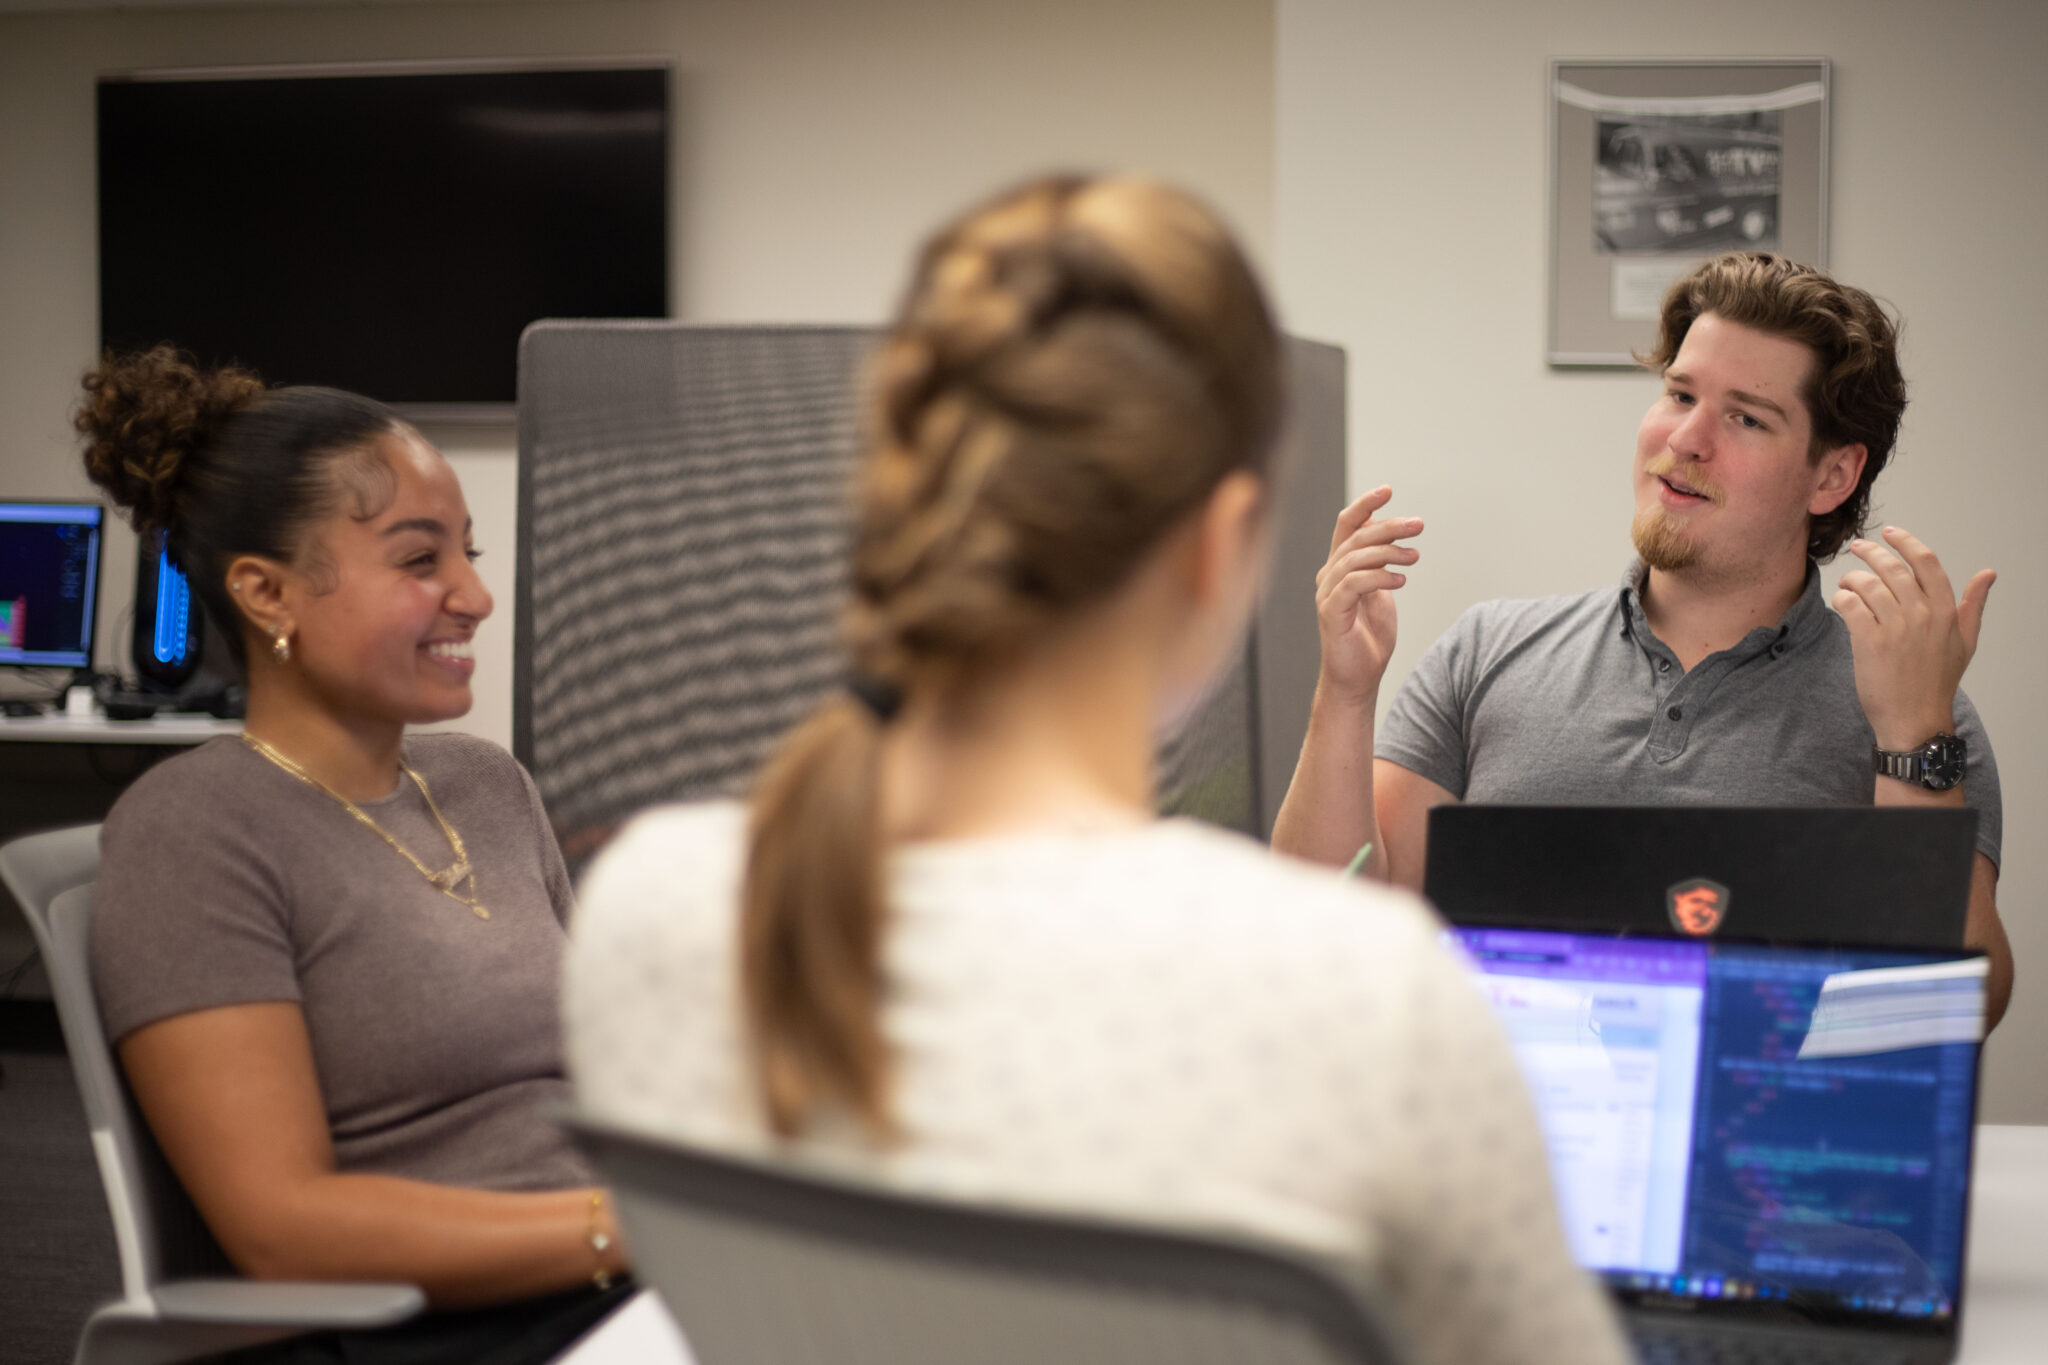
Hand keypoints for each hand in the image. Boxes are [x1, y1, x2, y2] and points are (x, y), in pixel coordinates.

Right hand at [1313, 486, 1422, 706]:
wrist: (1357, 678)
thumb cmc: (1369, 637)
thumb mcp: (1380, 592)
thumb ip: (1380, 564)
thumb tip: (1389, 535)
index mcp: (1339, 567)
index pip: (1346, 525)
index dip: (1365, 505)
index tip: (1388, 490)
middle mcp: (1328, 576)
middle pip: (1356, 538)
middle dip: (1390, 527)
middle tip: (1419, 525)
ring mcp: (1327, 594)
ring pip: (1355, 558)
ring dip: (1389, 553)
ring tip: (1415, 557)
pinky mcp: (1331, 613)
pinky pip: (1354, 584)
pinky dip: (1380, 577)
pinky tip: (1401, 580)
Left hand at [1832, 526, 1993, 748]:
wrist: (1915, 718)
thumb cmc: (1937, 681)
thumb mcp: (1965, 642)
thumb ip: (1973, 605)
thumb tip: (1988, 574)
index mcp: (1946, 611)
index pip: (1927, 562)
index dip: (1906, 542)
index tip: (1890, 532)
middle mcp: (1922, 615)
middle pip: (1893, 568)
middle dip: (1871, 552)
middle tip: (1859, 548)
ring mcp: (1896, 628)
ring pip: (1867, 584)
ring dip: (1852, 578)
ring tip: (1848, 583)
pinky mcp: (1870, 642)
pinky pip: (1849, 605)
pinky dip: (1841, 598)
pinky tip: (1841, 602)